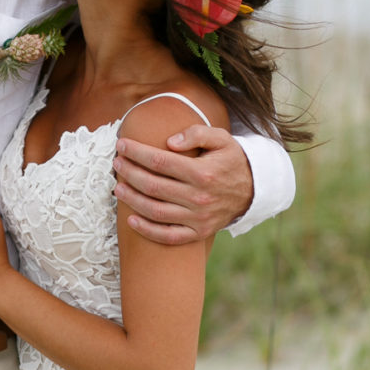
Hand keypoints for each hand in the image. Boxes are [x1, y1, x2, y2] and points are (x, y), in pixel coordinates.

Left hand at [112, 125, 253, 244]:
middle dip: (130, 173)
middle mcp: (199, 198)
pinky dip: (147, 230)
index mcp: (203, 173)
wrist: (252, 191)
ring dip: (132, 200)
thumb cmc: (231, 160)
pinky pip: (168, 236)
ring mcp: (198, 218)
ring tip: (118, 188)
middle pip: (154, 186)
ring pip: (156, 212)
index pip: (160, 162)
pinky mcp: (198, 233)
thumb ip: (197, 133)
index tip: (122, 145)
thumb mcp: (221, 139)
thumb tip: (170, 142)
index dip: (137, 153)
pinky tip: (131, 219)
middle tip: (117, 163)